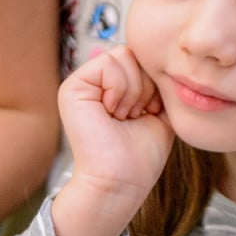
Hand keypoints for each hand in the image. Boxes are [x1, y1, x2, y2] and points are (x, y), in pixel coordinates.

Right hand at [51, 46, 173, 235]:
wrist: (123, 181)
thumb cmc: (141, 156)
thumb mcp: (159, 111)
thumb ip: (156, 83)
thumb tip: (162, 57)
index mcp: (114, 88)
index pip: (143, 59)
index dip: (156, 84)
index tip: (150, 112)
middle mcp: (96, 83)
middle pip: (135, 54)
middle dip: (146, 87)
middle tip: (135, 116)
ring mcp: (83, 84)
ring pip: (124, 56)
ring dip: (135, 91)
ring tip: (124, 117)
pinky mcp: (72, 87)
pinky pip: (109, 62)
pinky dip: (121, 88)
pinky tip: (113, 113)